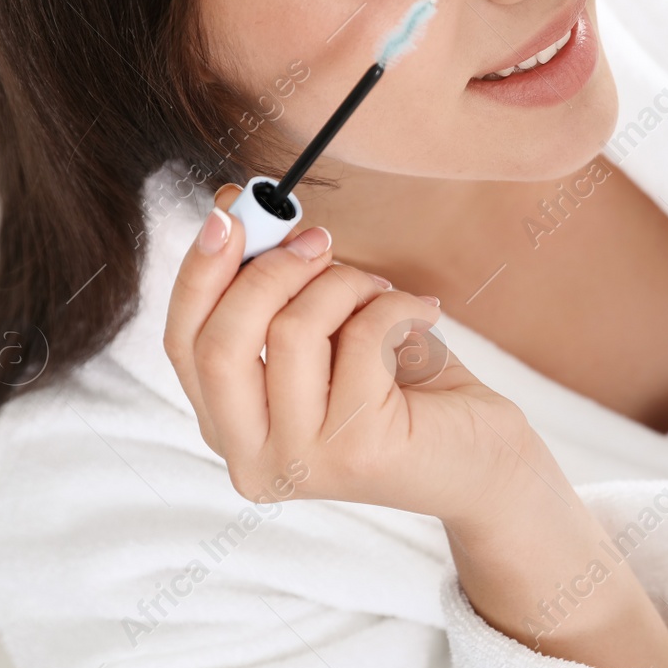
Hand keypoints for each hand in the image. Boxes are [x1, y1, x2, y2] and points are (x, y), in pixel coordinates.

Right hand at [163, 185, 667, 667]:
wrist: (484, 459)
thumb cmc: (403, 388)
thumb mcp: (329, 330)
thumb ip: (278, 284)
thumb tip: (232, 205)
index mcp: (230, 428)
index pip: (183, 344)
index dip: (199, 273)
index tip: (230, 213)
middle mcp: (253, 459)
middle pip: (220, 342)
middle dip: (269, 270)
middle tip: (319, 238)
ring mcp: (302, 462)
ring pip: (292, 330)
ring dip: (346, 284)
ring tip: (383, 292)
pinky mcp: (359, 451)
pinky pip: (362, 337)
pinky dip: (397, 305)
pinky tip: (424, 316)